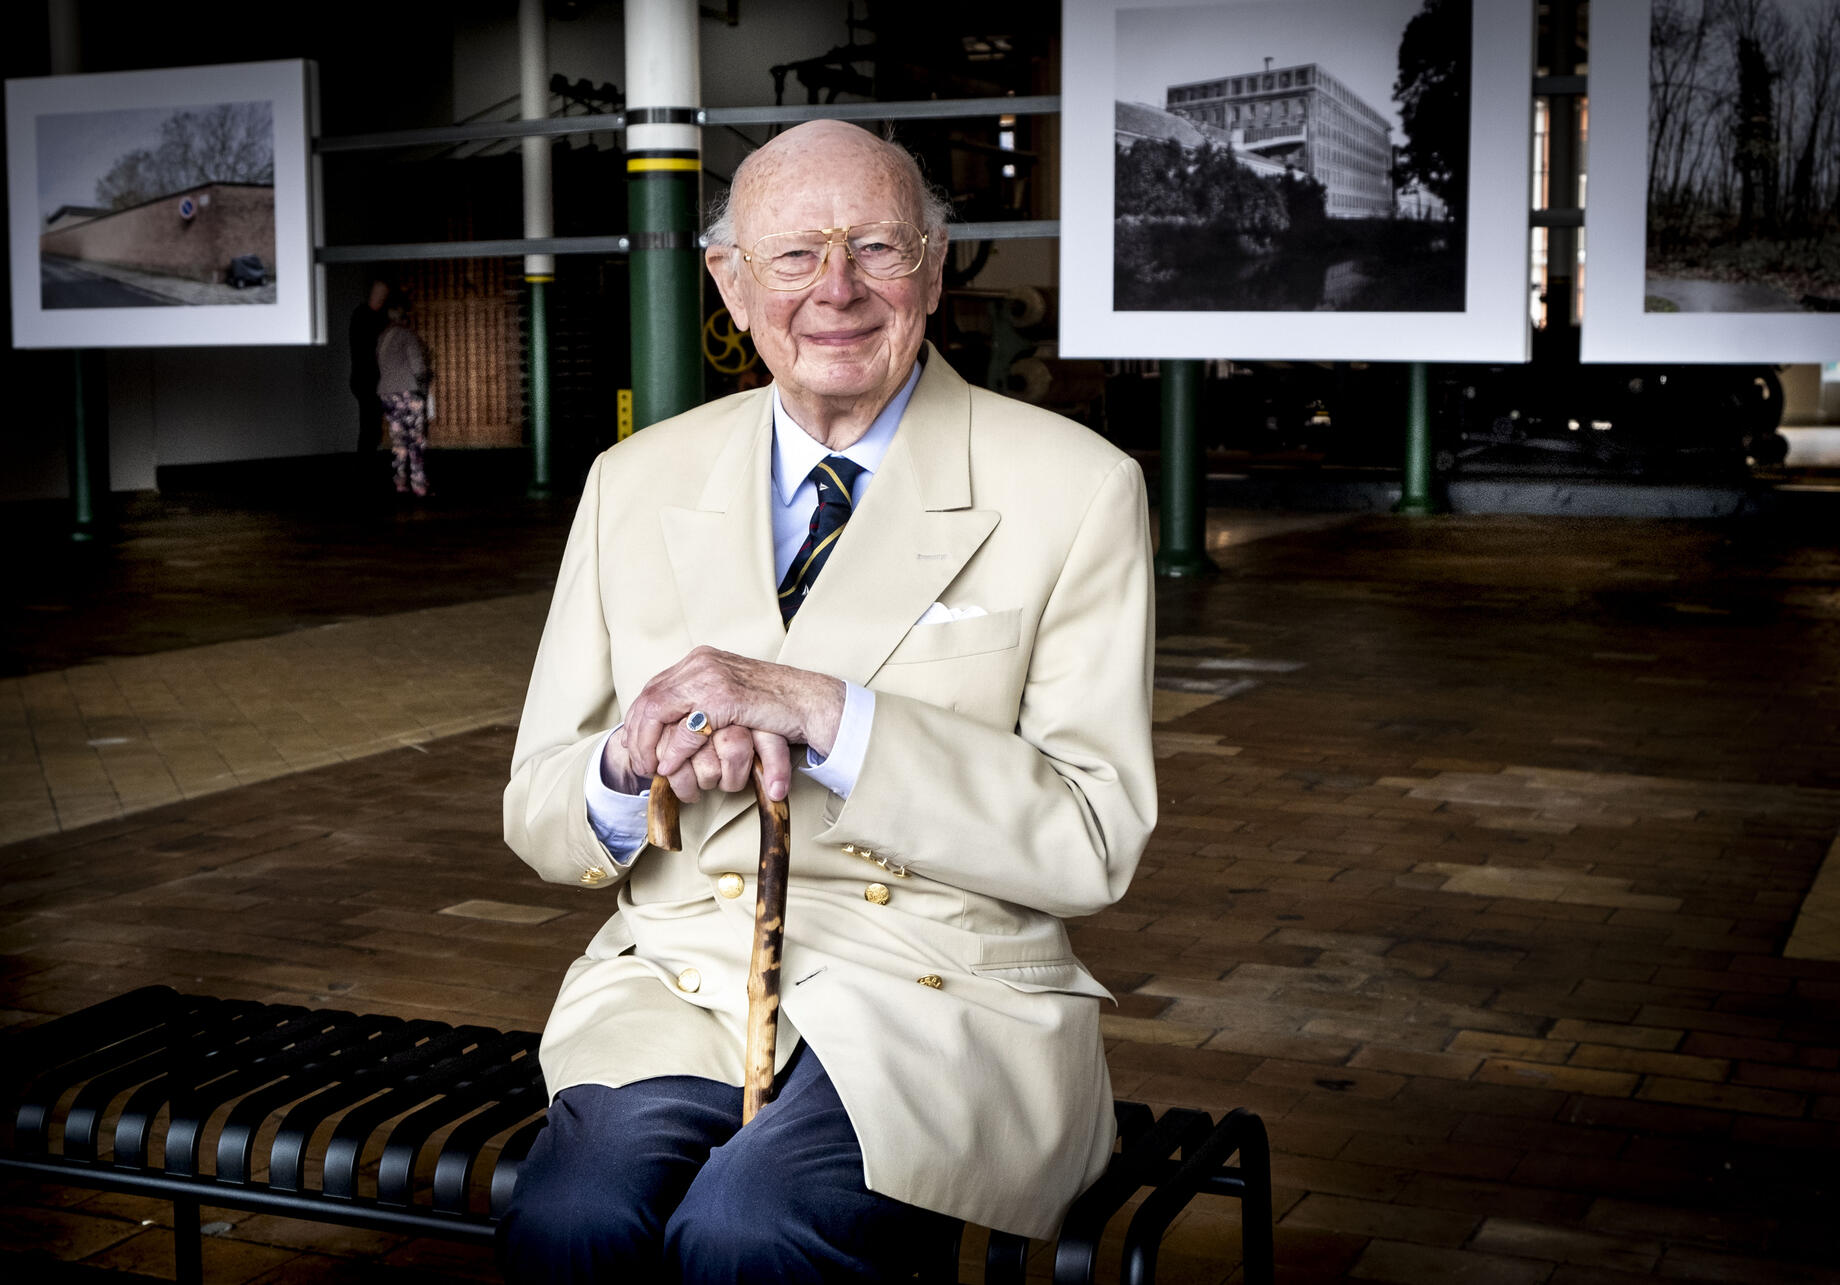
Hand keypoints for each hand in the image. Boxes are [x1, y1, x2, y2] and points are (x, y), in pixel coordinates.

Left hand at [619, 646, 845, 801]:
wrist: (810, 702)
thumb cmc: (775, 706)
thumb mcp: (730, 696)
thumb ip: (702, 702)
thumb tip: (668, 727)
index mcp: (701, 660)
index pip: (653, 688)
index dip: (638, 721)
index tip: (637, 747)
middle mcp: (701, 663)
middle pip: (648, 697)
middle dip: (637, 735)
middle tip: (639, 763)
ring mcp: (711, 677)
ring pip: (656, 709)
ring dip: (647, 744)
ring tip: (650, 769)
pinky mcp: (724, 697)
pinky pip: (685, 729)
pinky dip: (674, 751)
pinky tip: (670, 766)